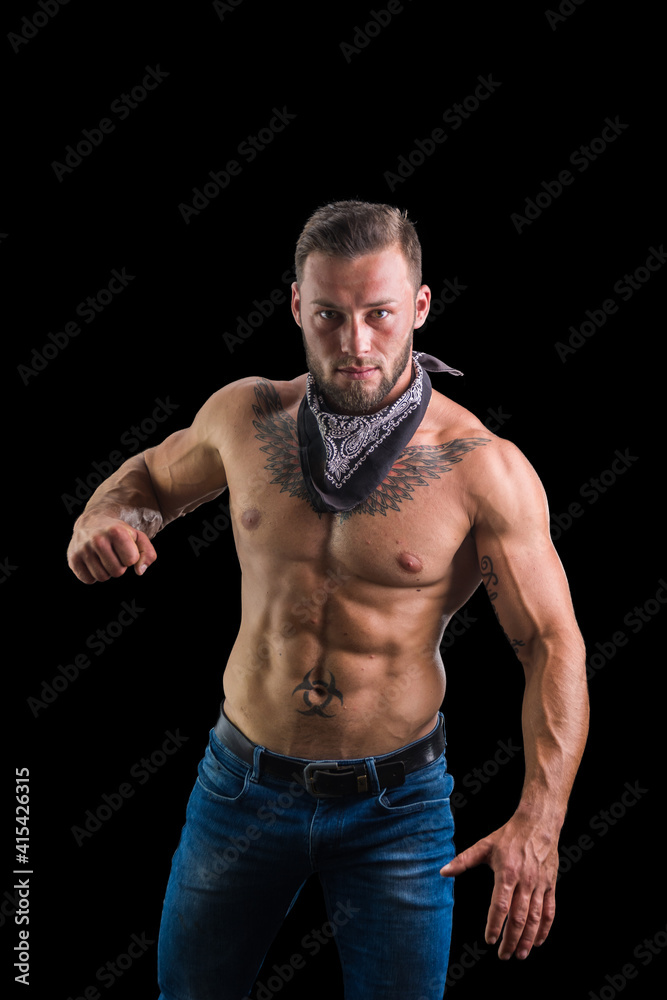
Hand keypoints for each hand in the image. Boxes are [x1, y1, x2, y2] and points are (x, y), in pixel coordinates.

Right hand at [67, 515, 156, 583]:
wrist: (92, 521)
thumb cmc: (118, 532)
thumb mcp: (137, 537)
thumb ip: (148, 553)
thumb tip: (139, 571)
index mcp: (116, 532)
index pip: (131, 560)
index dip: (130, 557)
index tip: (125, 548)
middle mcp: (97, 539)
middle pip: (117, 572)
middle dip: (119, 566)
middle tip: (114, 554)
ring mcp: (83, 549)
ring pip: (102, 577)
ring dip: (106, 571)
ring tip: (103, 558)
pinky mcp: (73, 559)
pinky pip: (88, 580)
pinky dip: (93, 575)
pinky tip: (93, 562)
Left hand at [440, 814, 558, 959]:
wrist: (538, 824)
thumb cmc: (509, 835)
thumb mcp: (484, 846)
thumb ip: (463, 860)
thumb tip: (443, 871)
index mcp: (507, 873)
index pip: (500, 905)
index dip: (494, 925)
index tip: (489, 940)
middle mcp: (525, 882)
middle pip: (518, 917)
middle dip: (511, 940)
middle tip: (503, 955)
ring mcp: (539, 885)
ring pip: (535, 918)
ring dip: (528, 939)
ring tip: (520, 955)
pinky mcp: (550, 885)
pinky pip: (549, 911)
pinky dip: (544, 929)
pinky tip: (537, 941)